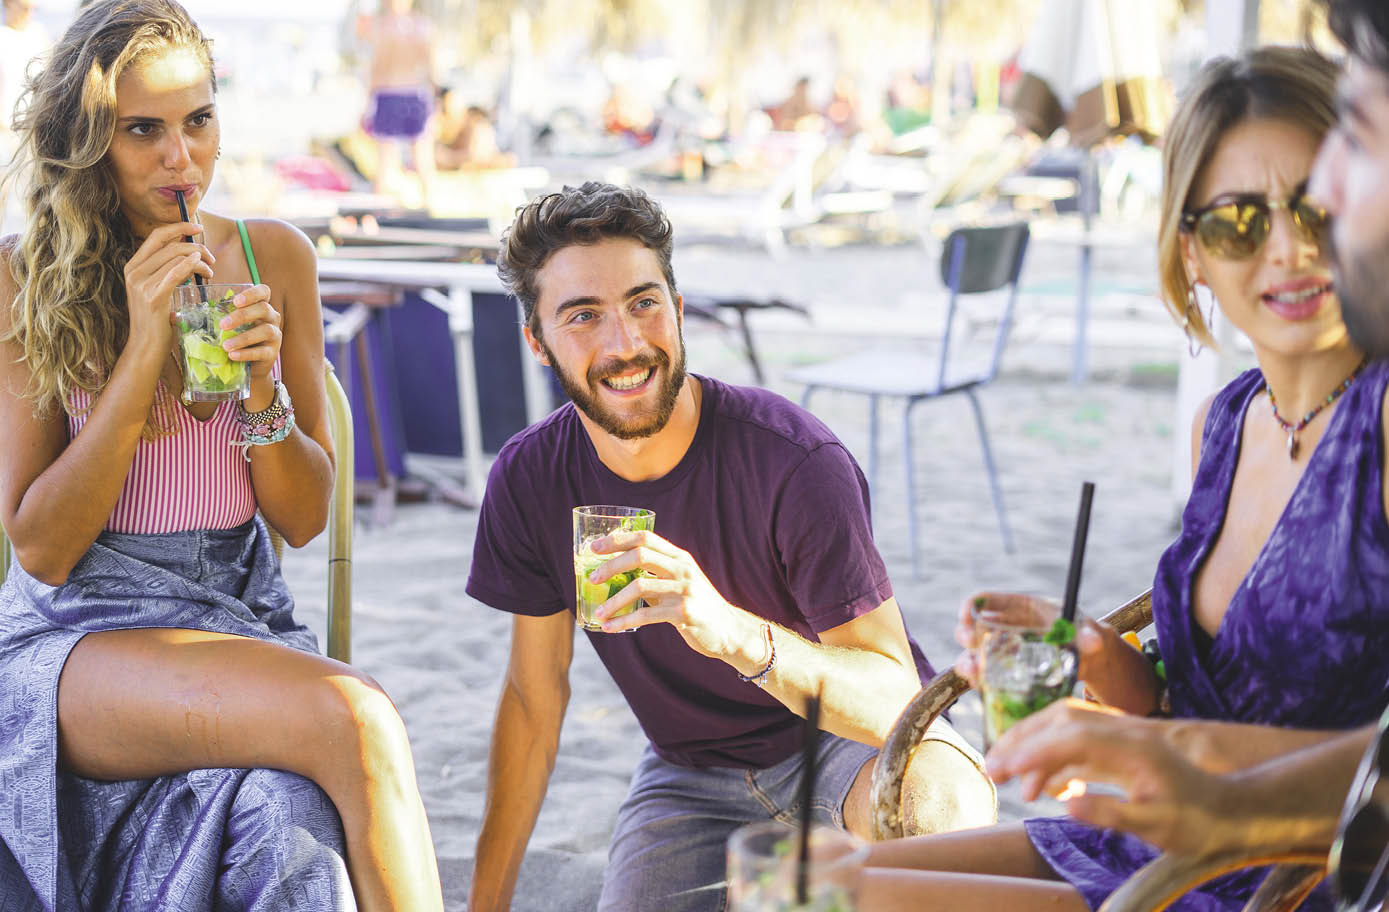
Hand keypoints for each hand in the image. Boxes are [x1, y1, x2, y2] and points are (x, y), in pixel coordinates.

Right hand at [122, 222, 213, 355]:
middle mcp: (133, 271)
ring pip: (176, 257)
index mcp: (133, 266)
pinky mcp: (153, 296)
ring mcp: (141, 283)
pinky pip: (175, 273)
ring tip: (210, 271)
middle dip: (196, 246)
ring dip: (200, 260)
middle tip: (211, 257)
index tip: (198, 227)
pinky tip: (202, 267)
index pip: (157, 235)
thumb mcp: (157, 288)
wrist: (146, 346)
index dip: (179, 226)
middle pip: (170, 244)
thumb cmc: (157, 318)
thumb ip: (167, 269)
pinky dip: (191, 265)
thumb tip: (189, 252)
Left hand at [218, 284, 281, 381]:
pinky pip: (262, 351)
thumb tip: (180, 315)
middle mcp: (271, 318)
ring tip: (226, 346)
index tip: (236, 301)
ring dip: (244, 337)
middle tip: (223, 325)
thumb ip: (217, 317)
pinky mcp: (272, 353)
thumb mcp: (229, 325)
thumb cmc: (236, 339)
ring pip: (265, 330)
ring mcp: (275, 335)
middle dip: (242, 315)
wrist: (249, 366)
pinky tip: (232, 355)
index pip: (263, 291)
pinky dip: (246, 353)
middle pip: (263, 309)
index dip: (252, 294)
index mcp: (260, 306)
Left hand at [588, 530, 755, 661]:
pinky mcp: (683, 613)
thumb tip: (617, 570)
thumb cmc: (697, 604)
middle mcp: (682, 569)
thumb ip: (656, 574)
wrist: (728, 629)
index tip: (595, 547)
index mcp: (679, 557)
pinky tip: (610, 627)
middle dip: (611, 565)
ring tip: (598, 612)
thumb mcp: (680, 582)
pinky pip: (646, 615)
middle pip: (640, 556)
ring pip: (639, 587)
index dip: (618, 539)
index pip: (646, 537)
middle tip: (592, 578)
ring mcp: (684, 590)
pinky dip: (624, 621)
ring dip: (614, 601)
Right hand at [953, 591, 1125, 691]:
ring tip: (973, 672)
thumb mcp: (1085, 632)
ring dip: (969, 662)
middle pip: (973, 627)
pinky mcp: (1005, 672)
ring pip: (974, 654)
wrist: (1087, 659)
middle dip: (965, 635)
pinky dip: (980, 681)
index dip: (972, 605)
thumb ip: (1088, 636)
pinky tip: (982, 687)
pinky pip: (985, 675)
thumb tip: (1093, 641)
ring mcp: (1002, 651)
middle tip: (970, 643)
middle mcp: (1004, 628)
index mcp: (1019, 608)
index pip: (987, 600)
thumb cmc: (1082, 635)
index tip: (966, 615)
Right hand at [984, 699, 1231, 854]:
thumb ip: (1111, 812)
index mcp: (1132, 747)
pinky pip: (1078, 745)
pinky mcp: (1122, 751)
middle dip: (1022, 740)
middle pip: (1061, 721)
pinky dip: (1054, 759)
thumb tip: (1066, 803)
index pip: (1070, 737)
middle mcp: (1124, 733)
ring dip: (1034, 744)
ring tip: (1009, 774)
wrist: (1236, 812)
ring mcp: (1122, 739)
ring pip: (1066, 728)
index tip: (1005, 769)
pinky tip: (1044, 786)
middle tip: (993, 767)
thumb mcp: (1158, 826)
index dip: (1033, 751)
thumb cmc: (1201, 822)